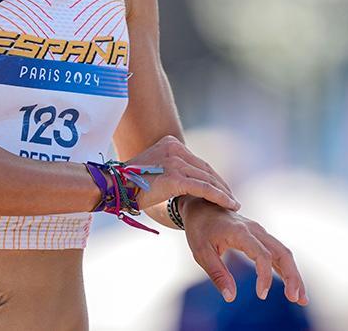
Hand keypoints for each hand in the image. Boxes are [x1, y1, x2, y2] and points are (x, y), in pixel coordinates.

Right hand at [122, 135, 239, 211]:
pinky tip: (229, 205)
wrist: (114, 186)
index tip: (222, 188)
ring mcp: (175, 162)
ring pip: (207, 178)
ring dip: (224, 193)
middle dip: (220, 185)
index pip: (197, 161)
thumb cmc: (130, 182)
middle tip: (232, 198)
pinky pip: (204, 188)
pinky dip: (219, 197)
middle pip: (205, 168)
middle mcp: (174, 148)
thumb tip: (181, 181)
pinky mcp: (175, 177)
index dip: (212, 176)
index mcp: (170, 143)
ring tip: (233, 204)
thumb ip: (169, 168)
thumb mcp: (152, 167)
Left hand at [182, 198, 307, 305]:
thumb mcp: (201, 252)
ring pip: (284, 253)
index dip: (265, 276)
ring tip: (301, 299)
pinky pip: (278, 253)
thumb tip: (230, 298)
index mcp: (240, 232)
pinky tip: (292, 287)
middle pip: (282, 253)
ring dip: (294, 275)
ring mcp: (260, 232)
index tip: (261, 295)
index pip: (262, 255)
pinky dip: (287, 269)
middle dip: (292, 276)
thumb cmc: (199, 229)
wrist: (200, 205)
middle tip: (297, 299)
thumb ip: (217, 274)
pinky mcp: (260, 237)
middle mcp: (255, 230)